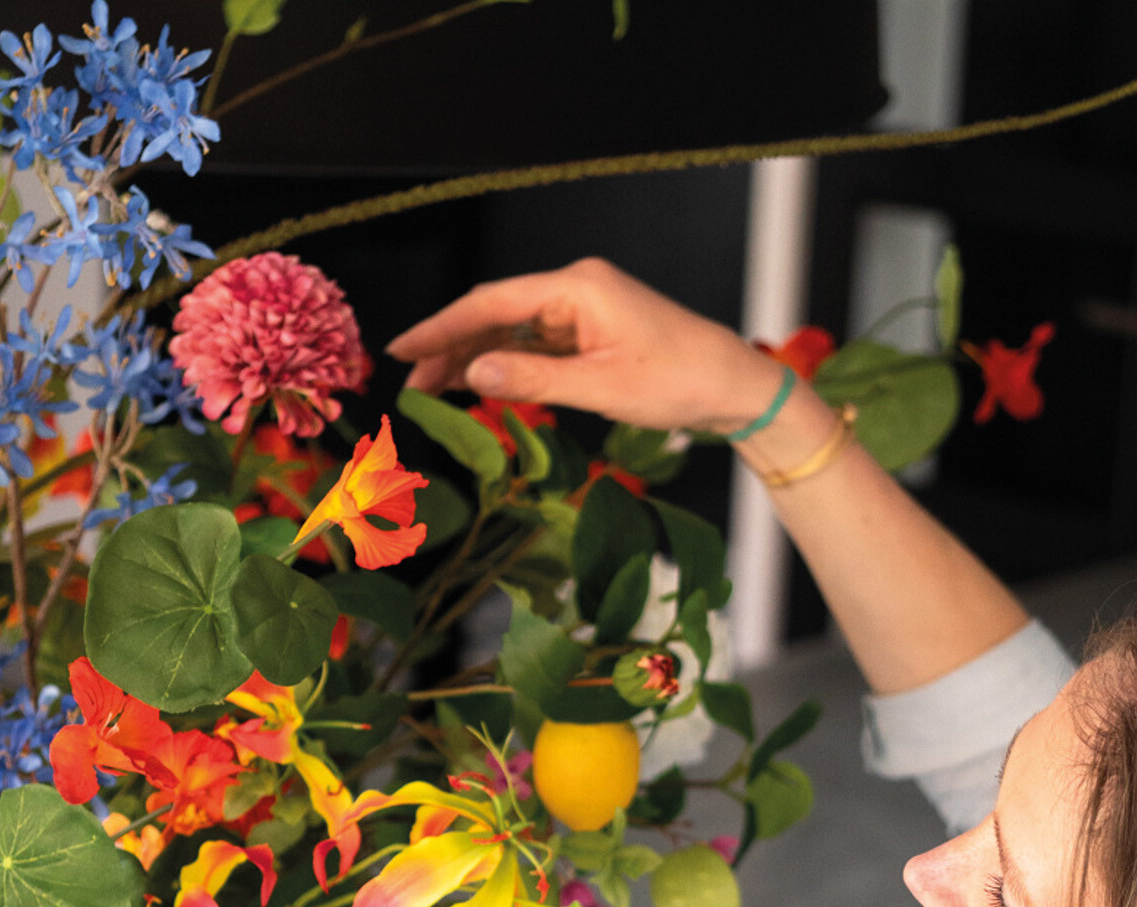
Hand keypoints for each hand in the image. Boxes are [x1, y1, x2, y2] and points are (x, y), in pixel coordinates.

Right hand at [385, 257, 786, 433]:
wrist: (733, 386)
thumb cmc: (679, 382)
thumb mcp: (601, 387)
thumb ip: (532, 379)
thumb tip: (474, 370)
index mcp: (577, 287)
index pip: (492, 302)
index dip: (442, 327)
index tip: (402, 350)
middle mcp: (576, 288)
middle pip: (496, 313)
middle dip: (451, 347)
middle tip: (411, 384)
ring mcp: (584, 308)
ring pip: (513, 330)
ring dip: (475, 358)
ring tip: (434, 391)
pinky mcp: (592, 330)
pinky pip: (536, 343)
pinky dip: (506, 363)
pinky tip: (479, 383)